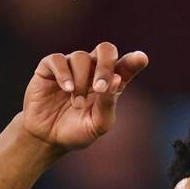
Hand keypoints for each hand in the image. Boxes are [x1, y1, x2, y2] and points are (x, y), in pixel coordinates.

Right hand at [22, 44, 148, 153]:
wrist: (47, 138)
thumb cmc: (76, 132)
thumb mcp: (97, 125)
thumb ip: (108, 105)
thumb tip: (116, 80)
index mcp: (109, 83)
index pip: (125, 67)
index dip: (134, 61)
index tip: (142, 59)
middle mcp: (92, 70)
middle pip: (106, 50)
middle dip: (105, 66)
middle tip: (100, 88)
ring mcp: (72, 66)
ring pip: (81, 57)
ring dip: (81, 83)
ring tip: (77, 104)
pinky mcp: (50, 67)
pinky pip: (59, 60)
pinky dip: (64, 74)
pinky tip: (67, 89)